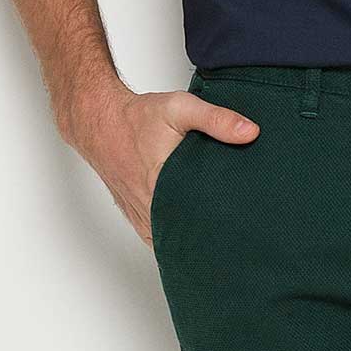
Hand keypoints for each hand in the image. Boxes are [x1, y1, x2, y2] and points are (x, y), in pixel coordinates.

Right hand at [55, 80, 259, 246]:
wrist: (100, 122)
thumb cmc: (137, 117)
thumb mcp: (181, 109)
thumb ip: (217, 119)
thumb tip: (250, 132)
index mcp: (162, 184)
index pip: (198, 220)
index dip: (222, 228)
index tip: (242, 229)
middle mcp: (149, 206)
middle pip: (187, 235)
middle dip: (212, 238)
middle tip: (239, 237)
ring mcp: (142, 215)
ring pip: (170, 242)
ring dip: (192, 240)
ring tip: (220, 240)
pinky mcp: (137, 217)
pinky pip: (158, 239)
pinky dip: (174, 239)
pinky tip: (193, 236)